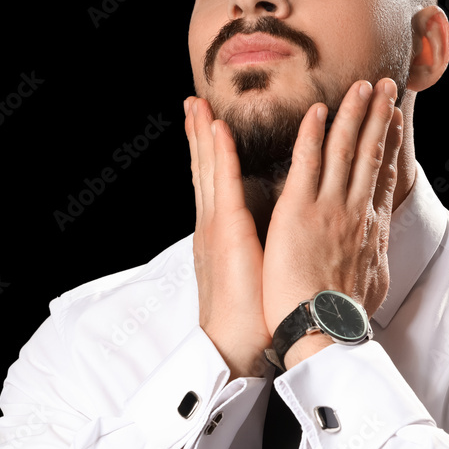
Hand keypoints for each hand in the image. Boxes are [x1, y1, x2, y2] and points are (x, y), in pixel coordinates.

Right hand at [184, 97, 269, 378]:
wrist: (234, 345)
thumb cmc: (249, 316)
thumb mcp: (248, 273)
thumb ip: (248, 251)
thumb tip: (256, 241)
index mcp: (219, 234)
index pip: (214, 184)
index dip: (208, 153)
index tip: (206, 126)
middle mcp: (213, 224)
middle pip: (204, 169)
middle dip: (198, 135)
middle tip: (193, 104)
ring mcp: (216, 225)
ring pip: (210, 169)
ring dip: (204, 133)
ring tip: (198, 105)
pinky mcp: (226, 231)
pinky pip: (225, 185)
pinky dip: (220, 155)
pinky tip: (217, 130)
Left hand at [261, 79, 403, 364]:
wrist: (322, 331)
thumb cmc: (341, 318)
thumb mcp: (371, 286)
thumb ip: (372, 261)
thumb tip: (378, 256)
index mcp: (369, 229)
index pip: (381, 176)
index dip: (389, 144)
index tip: (394, 120)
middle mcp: (355, 211)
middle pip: (370, 154)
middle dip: (378, 116)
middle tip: (385, 86)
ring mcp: (329, 207)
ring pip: (344, 149)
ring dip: (354, 113)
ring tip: (361, 85)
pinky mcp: (299, 210)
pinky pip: (308, 162)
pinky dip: (313, 133)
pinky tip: (319, 109)